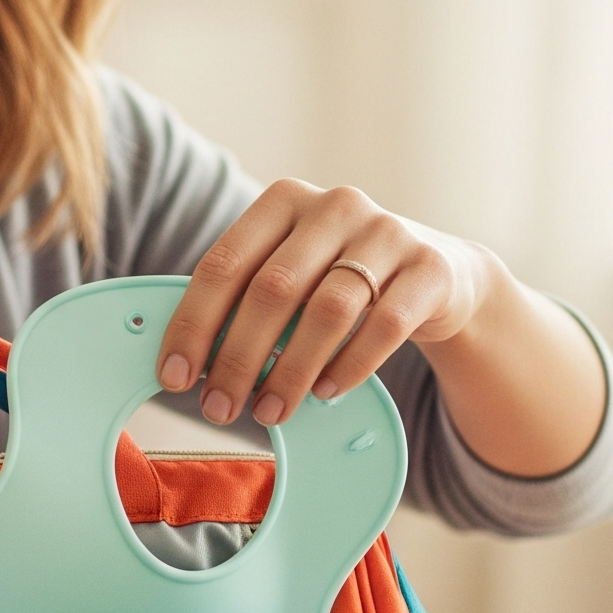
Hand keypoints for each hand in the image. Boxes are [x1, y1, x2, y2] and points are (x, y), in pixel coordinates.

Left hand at [155, 181, 498, 428]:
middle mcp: (334, 206)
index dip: (193, 324)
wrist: (438, 274)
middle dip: (237, 357)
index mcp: (283, 200)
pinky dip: (349, 366)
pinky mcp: (430, 267)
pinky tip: (326, 394)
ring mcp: (387, 232)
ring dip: (290, 371)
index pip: (223, 264)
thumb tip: (184, 364)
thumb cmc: (338, 279)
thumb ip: (244, 301)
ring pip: (327, 310)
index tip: (174, 376)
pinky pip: (384, 325)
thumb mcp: (291, 273)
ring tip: (269, 412)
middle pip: (272, 289)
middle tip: (218, 408)